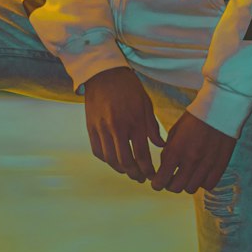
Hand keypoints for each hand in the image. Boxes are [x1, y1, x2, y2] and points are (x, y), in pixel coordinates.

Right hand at [82, 67, 162, 182]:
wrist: (104, 73)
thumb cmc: (128, 88)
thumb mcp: (146, 105)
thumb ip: (152, 128)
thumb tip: (160, 146)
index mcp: (134, 122)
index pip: (142, 154)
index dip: (148, 169)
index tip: (152, 175)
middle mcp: (117, 128)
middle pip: (125, 161)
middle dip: (135, 174)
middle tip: (141, 178)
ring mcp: (102, 128)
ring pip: (110, 159)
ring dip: (120, 169)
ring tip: (129, 172)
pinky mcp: (91, 127)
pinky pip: (98, 151)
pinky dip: (106, 160)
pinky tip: (114, 161)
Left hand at [152, 111, 236, 194]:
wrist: (220, 108)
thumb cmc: (196, 117)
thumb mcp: (175, 131)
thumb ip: (169, 150)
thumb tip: (165, 165)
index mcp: (176, 150)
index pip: (162, 178)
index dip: (157, 184)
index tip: (157, 182)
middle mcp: (190, 160)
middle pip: (176, 187)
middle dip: (170, 185)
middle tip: (171, 179)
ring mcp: (206, 165)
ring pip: (191, 188)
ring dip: (186, 184)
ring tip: (187, 176)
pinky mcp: (220, 165)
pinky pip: (208, 185)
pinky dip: (202, 183)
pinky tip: (200, 174)